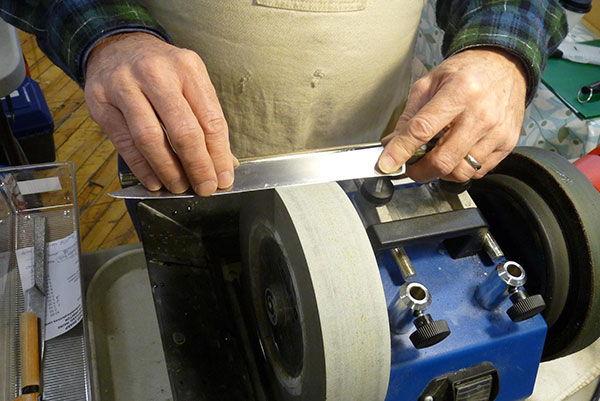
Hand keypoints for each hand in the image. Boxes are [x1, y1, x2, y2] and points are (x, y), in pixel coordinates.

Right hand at [85, 32, 236, 195]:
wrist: (116, 46)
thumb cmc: (160, 71)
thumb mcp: (189, 81)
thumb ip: (206, 119)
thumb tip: (225, 163)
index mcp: (187, 68)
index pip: (210, 120)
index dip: (219, 155)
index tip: (223, 178)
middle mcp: (156, 74)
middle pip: (182, 130)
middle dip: (197, 166)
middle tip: (205, 188)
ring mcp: (124, 86)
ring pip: (150, 138)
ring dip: (168, 170)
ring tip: (179, 187)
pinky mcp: (100, 103)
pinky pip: (125, 144)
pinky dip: (142, 168)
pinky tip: (154, 181)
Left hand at [377, 47, 526, 181]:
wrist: (505, 66)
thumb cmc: (467, 72)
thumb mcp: (430, 83)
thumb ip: (410, 115)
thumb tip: (391, 144)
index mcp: (459, 91)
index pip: (423, 130)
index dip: (401, 151)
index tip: (387, 164)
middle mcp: (481, 113)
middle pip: (443, 160)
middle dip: (419, 171)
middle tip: (410, 167)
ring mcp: (497, 131)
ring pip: (460, 172)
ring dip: (441, 172)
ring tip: (435, 157)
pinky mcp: (507, 143)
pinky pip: (478, 171)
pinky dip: (460, 169)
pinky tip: (456, 154)